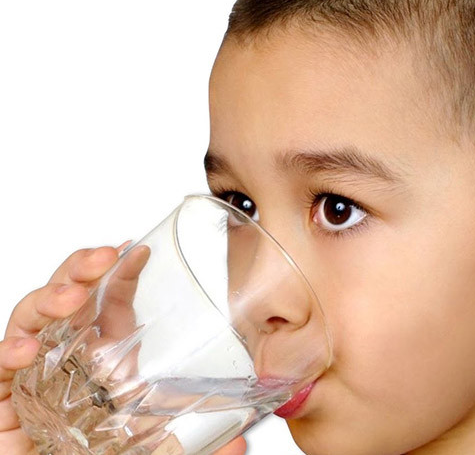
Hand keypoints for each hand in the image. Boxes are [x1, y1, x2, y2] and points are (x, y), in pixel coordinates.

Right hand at [0, 243, 247, 454]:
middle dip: (82, 269)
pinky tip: (26, 350)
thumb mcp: (159, 447)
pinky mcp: (6, 400)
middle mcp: (68, 357)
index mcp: (106, 357)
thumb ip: (202, 447)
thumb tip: (239, 442)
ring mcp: (34, 374)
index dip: (121, 272)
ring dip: (49, 299)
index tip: (138, 251)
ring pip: (33, 318)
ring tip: (71, 297)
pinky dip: (9, 351)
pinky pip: (1, 368)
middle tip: (104, 259)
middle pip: (71, 296)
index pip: (111, 302)